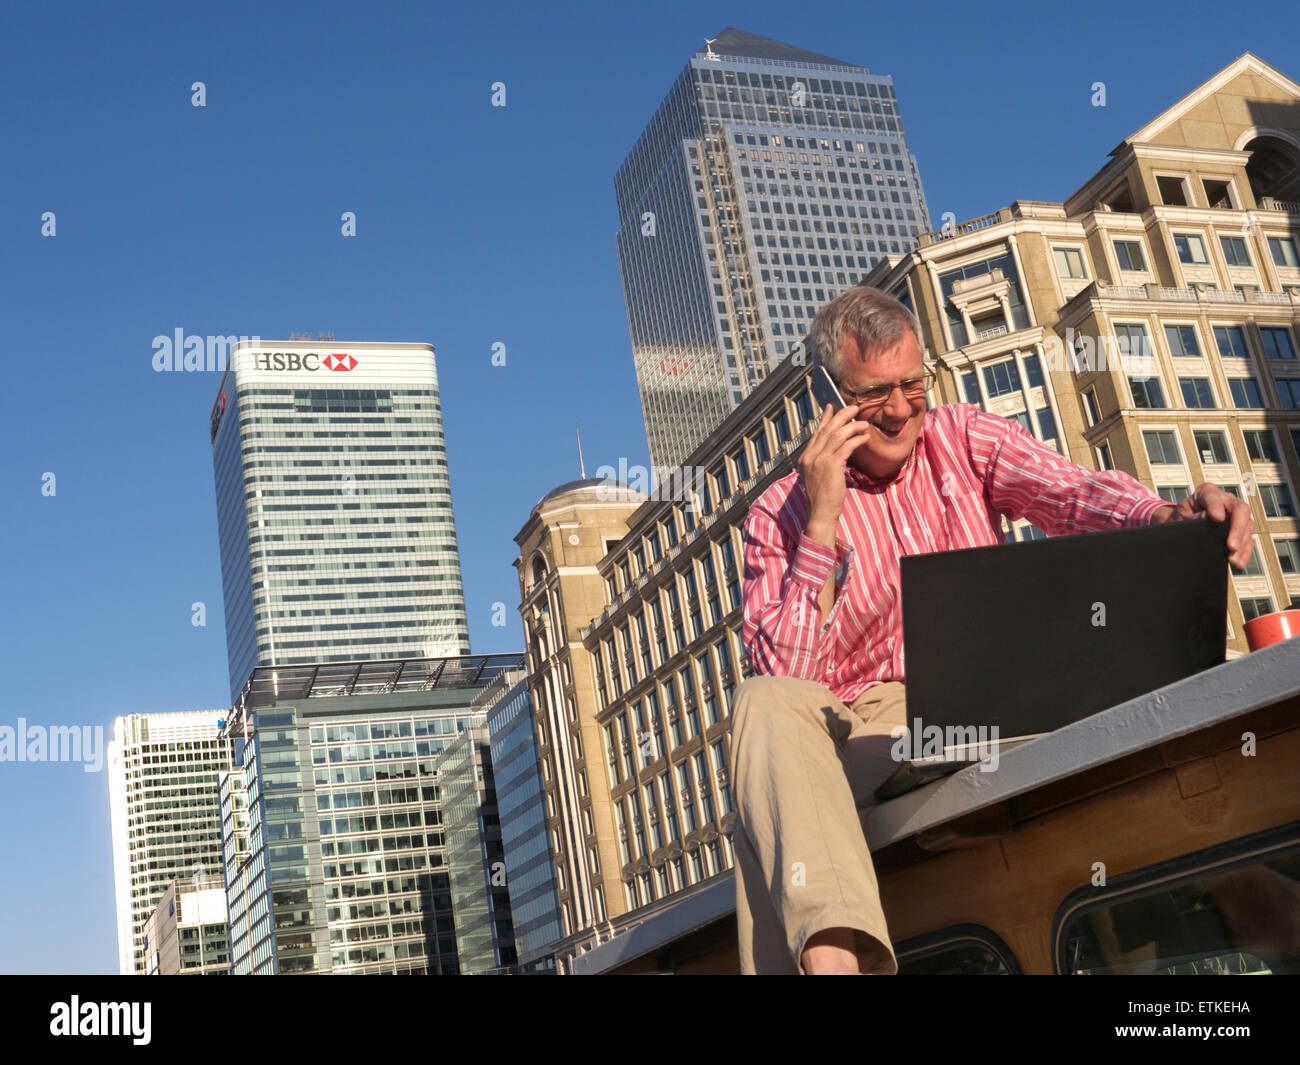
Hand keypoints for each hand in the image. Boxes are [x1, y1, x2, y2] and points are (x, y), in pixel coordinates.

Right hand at [798, 403, 873, 544]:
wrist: (820, 513)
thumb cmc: (822, 498)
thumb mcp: (818, 476)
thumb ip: (822, 462)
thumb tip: (835, 450)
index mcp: (805, 458)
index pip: (816, 433)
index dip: (825, 419)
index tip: (832, 407)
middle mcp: (810, 457)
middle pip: (827, 430)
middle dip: (841, 416)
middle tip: (853, 408)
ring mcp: (819, 460)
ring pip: (837, 435)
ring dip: (852, 426)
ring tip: (863, 422)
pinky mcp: (831, 465)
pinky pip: (846, 446)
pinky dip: (857, 440)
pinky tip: (865, 437)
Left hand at [1150, 482, 1253, 568]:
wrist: (1180, 525)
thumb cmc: (1181, 516)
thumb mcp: (1182, 515)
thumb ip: (1195, 516)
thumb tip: (1211, 521)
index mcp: (1208, 493)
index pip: (1216, 497)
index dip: (1217, 507)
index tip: (1216, 518)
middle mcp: (1226, 501)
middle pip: (1240, 511)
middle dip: (1237, 530)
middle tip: (1231, 546)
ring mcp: (1236, 516)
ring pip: (1247, 527)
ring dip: (1241, 545)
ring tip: (1233, 559)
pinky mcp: (1240, 530)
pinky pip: (1247, 541)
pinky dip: (1244, 553)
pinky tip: (1238, 562)